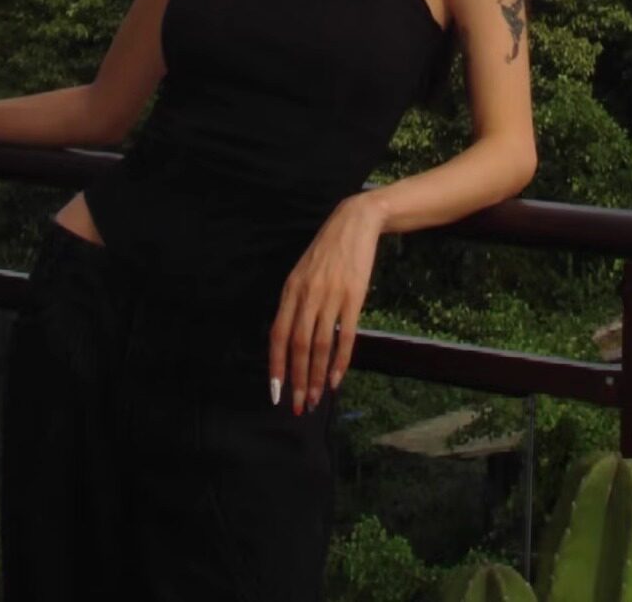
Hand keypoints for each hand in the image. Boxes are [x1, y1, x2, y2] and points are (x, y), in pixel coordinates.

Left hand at [269, 194, 383, 415]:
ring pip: (320, 345)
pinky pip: (345, 336)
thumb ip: (296, 301)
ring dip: (317, 377)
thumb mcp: (303, 271)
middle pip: (298, 346)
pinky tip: (338, 379)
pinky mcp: (353, 297)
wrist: (355, 223)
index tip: (276, 393)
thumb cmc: (328, 249)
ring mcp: (330, 296)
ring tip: (317, 400)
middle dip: (297, 381)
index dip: (276, 366)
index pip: (277, 335)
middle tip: (299, 407)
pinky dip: (340, 361)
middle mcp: (307, 295)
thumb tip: (290, 338)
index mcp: (290, 289)